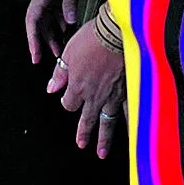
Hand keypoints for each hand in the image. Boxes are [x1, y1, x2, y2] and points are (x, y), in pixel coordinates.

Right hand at [25, 0, 83, 61]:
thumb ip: (69, 3)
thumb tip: (69, 23)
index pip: (32, 21)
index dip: (32, 39)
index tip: (35, 54)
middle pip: (38, 23)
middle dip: (42, 41)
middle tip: (46, 59)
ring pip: (47, 20)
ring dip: (52, 34)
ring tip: (59, 50)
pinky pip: (55, 13)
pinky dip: (60, 24)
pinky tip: (67, 32)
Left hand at [49, 24, 124, 157]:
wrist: (117, 32)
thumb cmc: (92, 39)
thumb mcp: (68, 53)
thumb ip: (60, 74)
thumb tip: (51, 88)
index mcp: (78, 87)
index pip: (69, 104)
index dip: (67, 102)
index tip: (68, 98)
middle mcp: (95, 96)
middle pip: (87, 119)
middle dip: (83, 133)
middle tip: (82, 144)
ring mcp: (113, 96)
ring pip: (107, 122)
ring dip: (104, 139)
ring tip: (102, 152)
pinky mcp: (128, 91)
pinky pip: (129, 112)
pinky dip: (130, 124)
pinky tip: (132, 134)